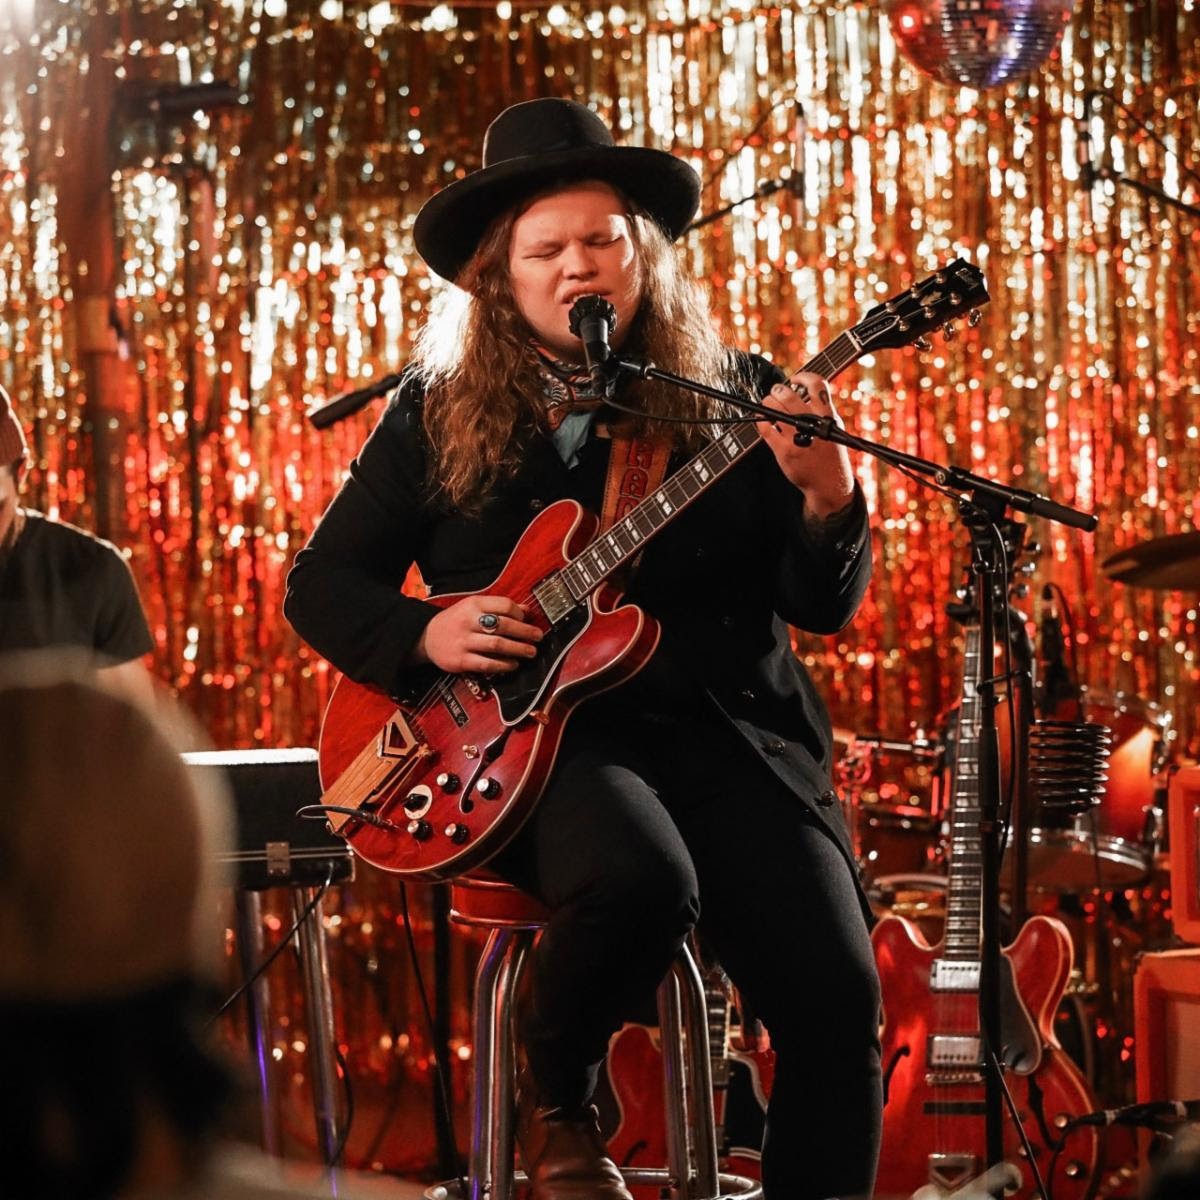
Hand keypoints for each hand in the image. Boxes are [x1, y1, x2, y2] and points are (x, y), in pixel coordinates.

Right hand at [413, 594, 542, 673]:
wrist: (427, 637)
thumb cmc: (457, 621)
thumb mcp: (474, 607)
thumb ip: (499, 608)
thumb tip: (527, 610)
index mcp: (473, 604)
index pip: (504, 605)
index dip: (520, 613)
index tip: (527, 620)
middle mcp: (469, 621)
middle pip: (504, 626)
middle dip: (525, 632)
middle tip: (538, 637)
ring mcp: (464, 642)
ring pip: (497, 645)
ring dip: (518, 649)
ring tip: (531, 652)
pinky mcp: (461, 660)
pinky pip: (487, 663)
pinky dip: (503, 665)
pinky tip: (513, 665)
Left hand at [757, 370, 854, 517]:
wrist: (829, 482)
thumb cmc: (830, 452)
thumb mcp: (834, 427)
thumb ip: (821, 409)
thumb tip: (801, 389)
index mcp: (828, 416)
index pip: (818, 385)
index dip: (803, 377)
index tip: (795, 378)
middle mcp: (813, 425)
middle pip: (789, 396)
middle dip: (778, 390)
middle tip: (776, 391)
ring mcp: (798, 439)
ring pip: (775, 410)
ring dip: (767, 402)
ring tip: (768, 403)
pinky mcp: (785, 452)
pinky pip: (766, 429)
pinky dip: (761, 420)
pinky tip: (762, 419)